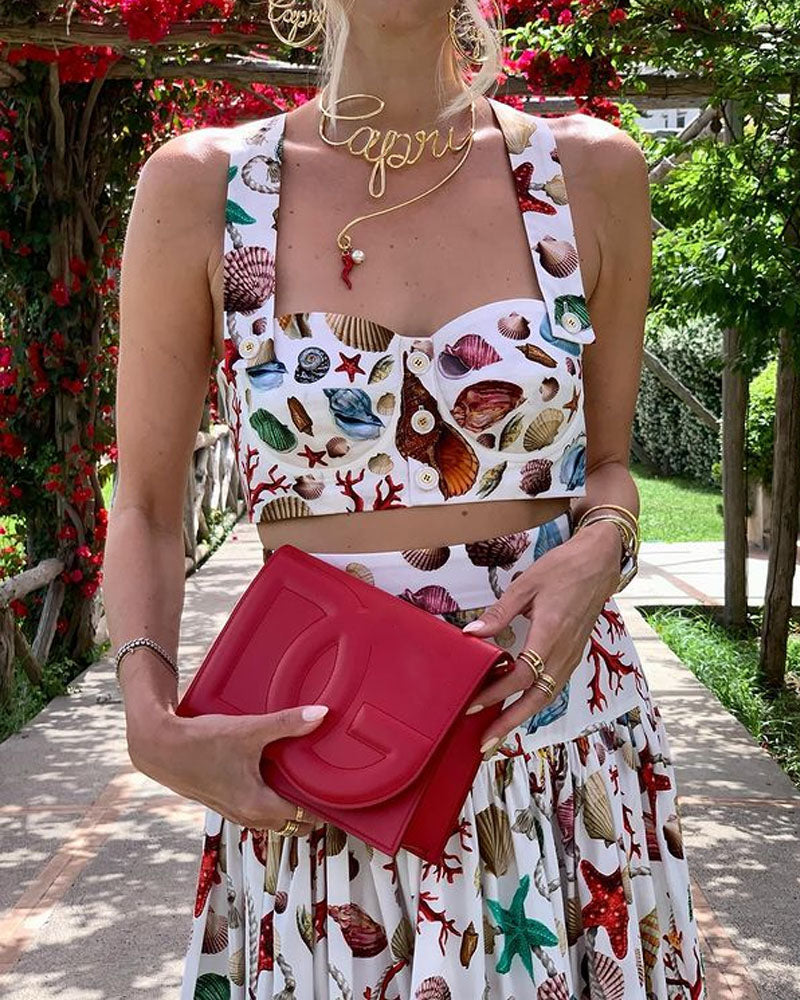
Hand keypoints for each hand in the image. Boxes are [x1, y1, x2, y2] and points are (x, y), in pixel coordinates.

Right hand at [125, 703, 327, 834]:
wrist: (159, 747)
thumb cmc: (200, 743)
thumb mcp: (248, 730)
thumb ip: (286, 723)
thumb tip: (320, 714)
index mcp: (258, 805)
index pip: (305, 818)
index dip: (326, 808)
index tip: (342, 795)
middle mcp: (248, 816)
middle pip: (292, 824)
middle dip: (312, 810)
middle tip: (328, 784)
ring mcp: (235, 812)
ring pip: (274, 818)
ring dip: (290, 804)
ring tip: (305, 778)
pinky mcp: (225, 802)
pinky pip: (258, 808)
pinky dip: (271, 797)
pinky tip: (273, 772)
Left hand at [463, 519, 622, 755]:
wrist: (599, 564)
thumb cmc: (563, 569)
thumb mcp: (526, 585)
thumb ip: (499, 612)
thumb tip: (472, 633)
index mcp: (551, 634)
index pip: (522, 675)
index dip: (497, 693)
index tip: (474, 705)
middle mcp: (564, 652)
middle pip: (537, 698)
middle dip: (510, 724)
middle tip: (485, 744)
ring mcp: (571, 655)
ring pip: (546, 696)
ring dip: (521, 717)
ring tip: (497, 734)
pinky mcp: (573, 655)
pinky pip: (553, 686)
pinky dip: (533, 702)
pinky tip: (517, 707)